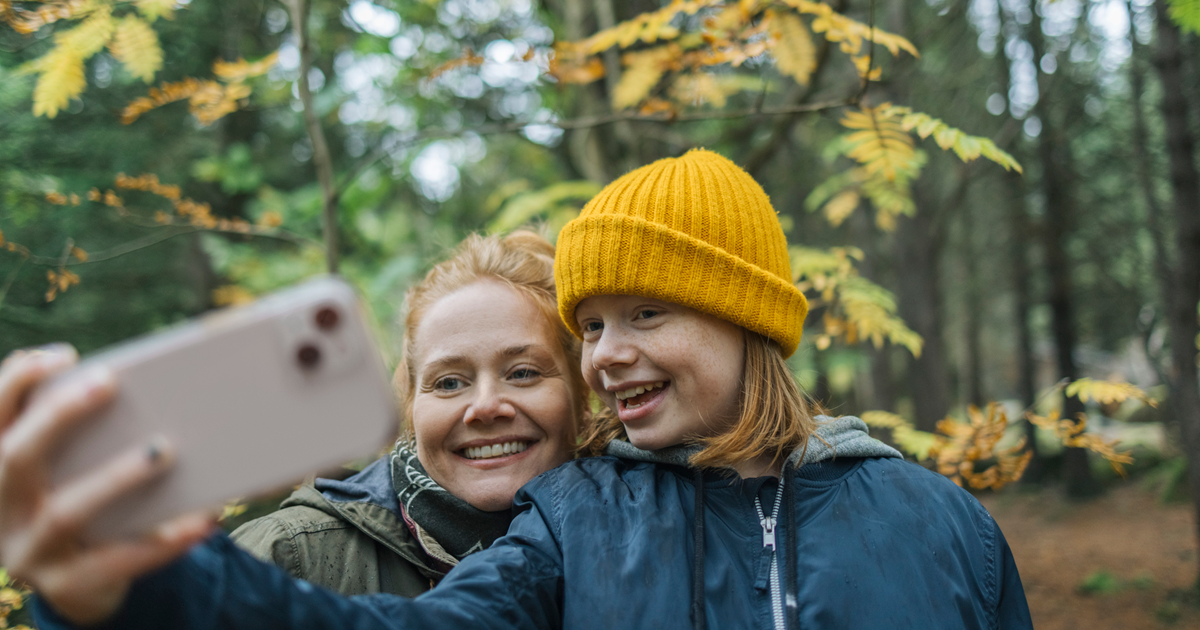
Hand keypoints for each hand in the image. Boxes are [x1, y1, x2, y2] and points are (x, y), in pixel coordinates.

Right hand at [0, 346, 214, 624]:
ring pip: (67, 512)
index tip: (64, 355)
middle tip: (108, 382)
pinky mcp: (69, 585)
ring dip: (116, 477)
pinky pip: (119, 559)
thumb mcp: (72, 469)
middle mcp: (2, 509)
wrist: (82, 585)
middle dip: (59, 415)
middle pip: (16, 457)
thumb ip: (90, 433)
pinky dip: (163, 539)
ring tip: (164, 450)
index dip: (17, 381)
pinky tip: (202, 519)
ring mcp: (30, 552)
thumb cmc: (86, 502)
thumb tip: (157, 385)